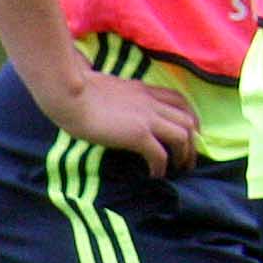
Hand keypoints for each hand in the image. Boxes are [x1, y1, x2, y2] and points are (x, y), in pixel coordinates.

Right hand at [49, 58, 201, 177]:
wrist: (68, 95)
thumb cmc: (77, 91)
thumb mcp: (108, 88)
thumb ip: (120, 96)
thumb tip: (117, 107)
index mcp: (144, 90)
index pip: (180, 100)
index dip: (190, 118)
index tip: (190, 133)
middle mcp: (151, 103)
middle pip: (188, 120)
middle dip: (193, 142)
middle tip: (188, 159)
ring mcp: (147, 118)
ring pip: (183, 136)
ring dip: (184, 155)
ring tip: (177, 170)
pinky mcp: (138, 134)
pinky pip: (160, 154)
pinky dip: (161, 167)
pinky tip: (154, 175)